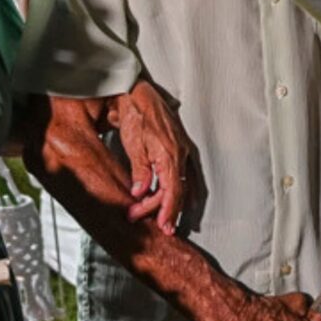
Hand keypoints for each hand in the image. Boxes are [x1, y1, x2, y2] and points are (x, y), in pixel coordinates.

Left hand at [102, 79, 193, 234]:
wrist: (138, 94)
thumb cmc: (135, 115)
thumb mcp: (134, 144)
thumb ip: (140, 171)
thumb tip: (140, 193)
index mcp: (170, 154)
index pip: (173, 191)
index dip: (168, 211)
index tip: (163, 226)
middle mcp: (181, 154)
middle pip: (177, 191)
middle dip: (162, 209)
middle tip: (140, 217)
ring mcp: (183, 151)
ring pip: (184, 185)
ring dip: (172, 202)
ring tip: (161, 217)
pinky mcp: (180, 148)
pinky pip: (187, 175)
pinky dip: (181, 190)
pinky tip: (180, 200)